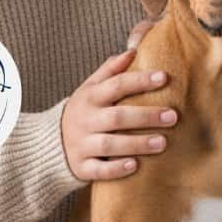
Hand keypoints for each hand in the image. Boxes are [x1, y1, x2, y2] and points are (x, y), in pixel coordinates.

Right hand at [61, 20, 176, 180]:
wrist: (49, 143)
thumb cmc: (83, 111)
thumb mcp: (90, 87)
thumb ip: (110, 70)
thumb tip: (133, 50)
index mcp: (90, 97)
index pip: (116, 85)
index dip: (140, 81)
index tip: (164, 77)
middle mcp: (86, 120)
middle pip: (117, 117)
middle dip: (146, 116)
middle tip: (173, 116)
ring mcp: (82, 145)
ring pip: (110, 145)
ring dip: (137, 144)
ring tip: (162, 143)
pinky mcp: (81, 167)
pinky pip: (98, 170)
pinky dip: (116, 169)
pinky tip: (135, 166)